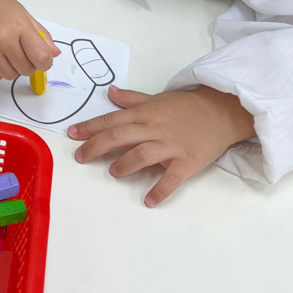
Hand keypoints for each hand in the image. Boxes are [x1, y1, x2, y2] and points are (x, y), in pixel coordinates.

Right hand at [0, 0, 59, 81]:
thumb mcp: (23, 14)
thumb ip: (41, 35)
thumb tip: (54, 54)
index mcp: (18, 26)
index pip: (41, 57)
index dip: (45, 62)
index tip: (42, 59)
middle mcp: (2, 39)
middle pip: (27, 70)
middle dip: (28, 64)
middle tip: (21, 51)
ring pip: (10, 76)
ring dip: (12, 68)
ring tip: (6, 53)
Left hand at [68, 85, 255, 206]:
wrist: (221, 112)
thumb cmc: (186, 107)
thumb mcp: (156, 99)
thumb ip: (131, 99)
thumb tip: (109, 92)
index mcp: (144, 114)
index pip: (111, 120)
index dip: (89, 127)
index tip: (72, 134)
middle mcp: (154, 128)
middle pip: (119, 136)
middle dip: (96, 146)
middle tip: (80, 157)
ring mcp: (170, 145)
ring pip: (141, 154)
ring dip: (124, 164)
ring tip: (113, 172)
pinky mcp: (187, 161)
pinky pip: (172, 178)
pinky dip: (160, 190)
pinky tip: (149, 200)